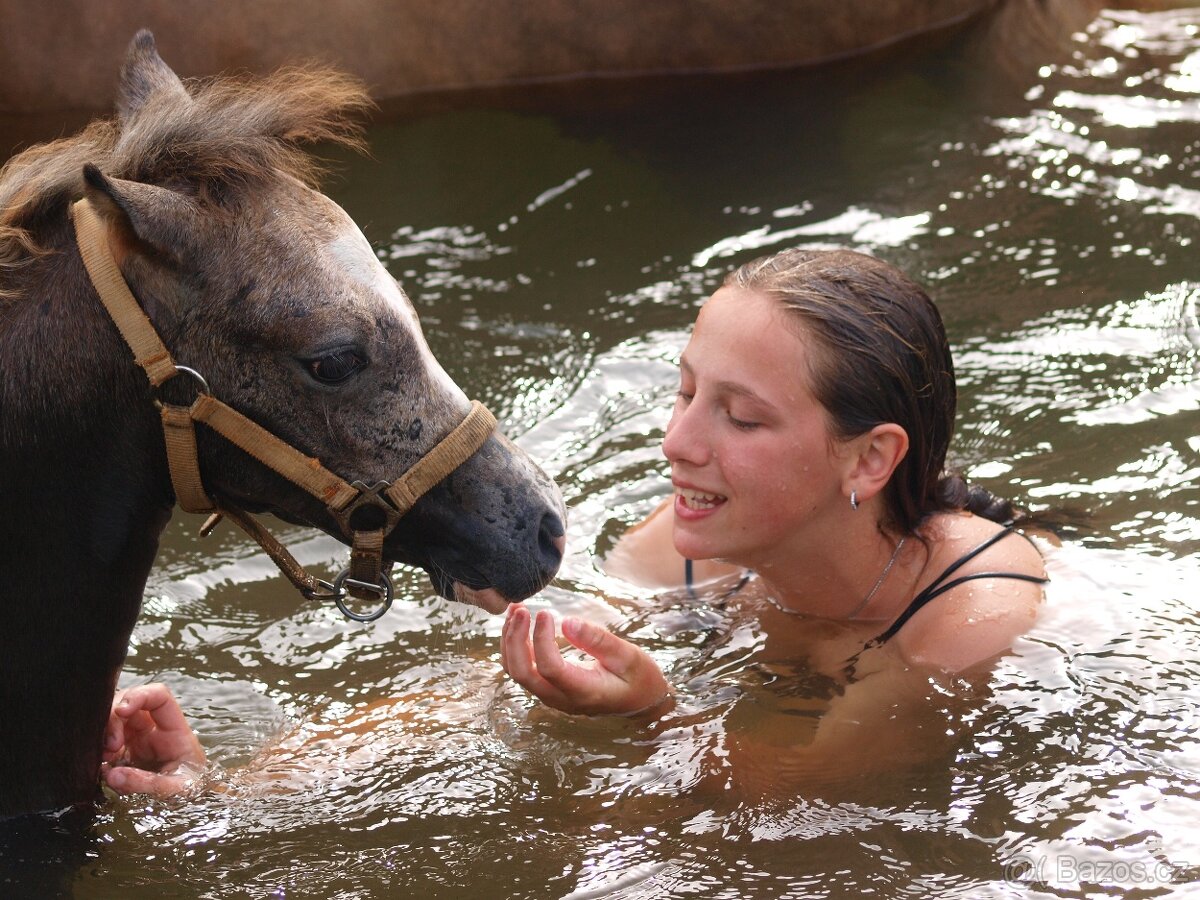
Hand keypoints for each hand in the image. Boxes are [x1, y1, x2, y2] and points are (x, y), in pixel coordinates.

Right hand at [102, 683, 206, 797]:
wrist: (191, 803)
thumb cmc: (191, 789)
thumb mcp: (177, 789)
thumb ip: (148, 783)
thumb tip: (113, 775)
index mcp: (174, 729)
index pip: (158, 696)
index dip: (138, 695)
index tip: (121, 711)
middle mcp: (154, 729)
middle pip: (128, 704)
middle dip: (113, 719)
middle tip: (110, 747)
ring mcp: (137, 740)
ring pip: (113, 722)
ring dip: (103, 736)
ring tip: (105, 759)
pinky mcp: (124, 755)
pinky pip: (105, 745)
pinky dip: (98, 753)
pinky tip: (101, 768)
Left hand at [500, 604, 672, 717]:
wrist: (640, 702)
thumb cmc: (638, 677)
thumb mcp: (628, 656)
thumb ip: (599, 640)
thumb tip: (567, 621)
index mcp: (584, 692)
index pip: (550, 668)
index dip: (541, 639)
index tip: (545, 612)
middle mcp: (562, 699)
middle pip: (522, 674)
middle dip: (515, 639)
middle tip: (520, 608)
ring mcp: (552, 696)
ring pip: (516, 672)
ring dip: (510, 640)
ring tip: (515, 609)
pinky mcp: (548, 688)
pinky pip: (521, 670)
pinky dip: (514, 646)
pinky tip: (519, 623)